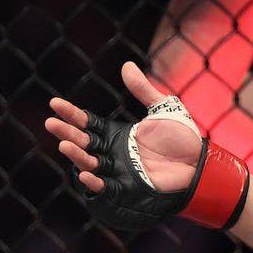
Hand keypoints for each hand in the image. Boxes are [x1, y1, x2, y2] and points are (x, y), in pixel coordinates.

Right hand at [44, 62, 199, 193]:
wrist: (200, 162)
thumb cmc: (181, 136)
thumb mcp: (163, 109)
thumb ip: (143, 90)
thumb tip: (126, 65)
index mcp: (116, 134)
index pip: (87, 123)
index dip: (71, 114)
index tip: (55, 103)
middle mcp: (112, 152)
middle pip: (83, 142)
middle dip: (66, 133)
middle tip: (51, 123)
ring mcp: (117, 170)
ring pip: (89, 163)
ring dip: (76, 155)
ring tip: (65, 145)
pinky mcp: (126, 187)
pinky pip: (105, 187)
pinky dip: (93, 183)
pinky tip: (85, 173)